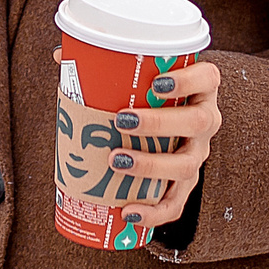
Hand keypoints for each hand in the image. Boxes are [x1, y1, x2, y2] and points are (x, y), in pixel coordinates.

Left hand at [70, 60, 223, 238]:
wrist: (167, 126)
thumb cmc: (149, 96)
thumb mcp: (137, 78)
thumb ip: (104, 65)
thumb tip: (59, 56)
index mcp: (200, 89)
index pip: (209, 78)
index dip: (188, 80)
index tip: (157, 82)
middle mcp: (206, 121)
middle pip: (198, 122)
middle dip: (160, 123)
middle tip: (122, 121)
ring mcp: (197, 154)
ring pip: (187, 164)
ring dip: (152, 165)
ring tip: (117, 161)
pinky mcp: (186, 183)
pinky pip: (177, 202)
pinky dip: (154, 212)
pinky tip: (128, 212)